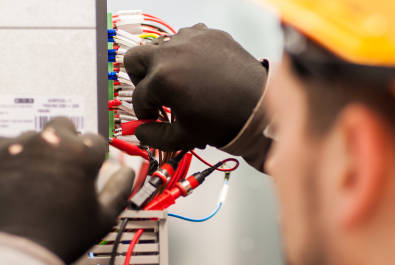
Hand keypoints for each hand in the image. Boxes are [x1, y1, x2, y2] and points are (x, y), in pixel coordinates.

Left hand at [0, 117, 134, 262]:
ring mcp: (19, 145)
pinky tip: (14, 177)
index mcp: (81, 153)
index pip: (95, 140)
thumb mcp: (102, 217)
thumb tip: (125, 173)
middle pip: (63, 126)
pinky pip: (4, 145)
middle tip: (61, 166)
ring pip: (33, 136)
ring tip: (35, 178)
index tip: (86, 166)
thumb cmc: (59, 237)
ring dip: (36, 151)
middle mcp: (50, 142)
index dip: (92, 156)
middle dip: (65, 142)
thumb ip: (119, 189)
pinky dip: (8, 157)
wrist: (17, 250)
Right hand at [124, 23, 267, 150]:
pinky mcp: (207, 34)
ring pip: (161, 46)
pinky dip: (186, 54)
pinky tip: (197, 71)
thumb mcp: (184, 136)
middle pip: (135, 59)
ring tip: (179, 83)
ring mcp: (190, 39)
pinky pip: (186, 39)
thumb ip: (154, 136)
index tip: (152, 117)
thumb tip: (141, 131)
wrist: (259, 106)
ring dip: (164, 65)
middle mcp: (172, 53)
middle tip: (154, 93)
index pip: (139, 96)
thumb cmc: (225, 120)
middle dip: (140, 78)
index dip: (144, 112)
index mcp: (163, 78)